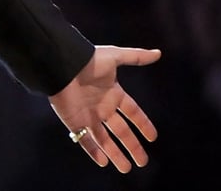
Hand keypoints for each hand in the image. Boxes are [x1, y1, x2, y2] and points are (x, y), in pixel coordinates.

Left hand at [48, 45, 161, 172]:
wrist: (61, 66)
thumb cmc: (87, 60)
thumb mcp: (114, 57)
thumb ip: (136, 57)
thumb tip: (158, 53)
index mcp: (113, 93)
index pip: (132, 112)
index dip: (142, 124)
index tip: (153, 137)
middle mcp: (102, 106)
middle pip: (121, 131)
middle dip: (132, 146)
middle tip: (143, 162)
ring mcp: (88, 115)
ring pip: (104, 139)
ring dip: (115, 154)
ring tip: (126, 168)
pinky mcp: (74, 121)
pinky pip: (84, 140)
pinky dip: (93, 151)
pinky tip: (103, 162)